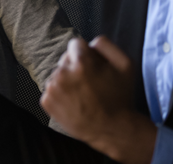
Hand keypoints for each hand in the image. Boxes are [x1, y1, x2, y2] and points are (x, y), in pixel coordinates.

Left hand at [41, 36, 155, 162]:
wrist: (112, 130)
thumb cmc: (120, 98)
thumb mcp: (126, 65)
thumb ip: (106, 45)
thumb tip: (89, 42)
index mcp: (81, 62)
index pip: (75, 44)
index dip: (86, 54)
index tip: (92, 66)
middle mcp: (62, 73)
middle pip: (65, 59)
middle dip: (76, 67)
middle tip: (90, 84)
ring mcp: (52, 88)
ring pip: (58, 75)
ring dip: (67, 81)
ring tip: (83, 95)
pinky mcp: (46, 101)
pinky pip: (51, 90)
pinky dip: (60, 95)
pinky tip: (74, 103)